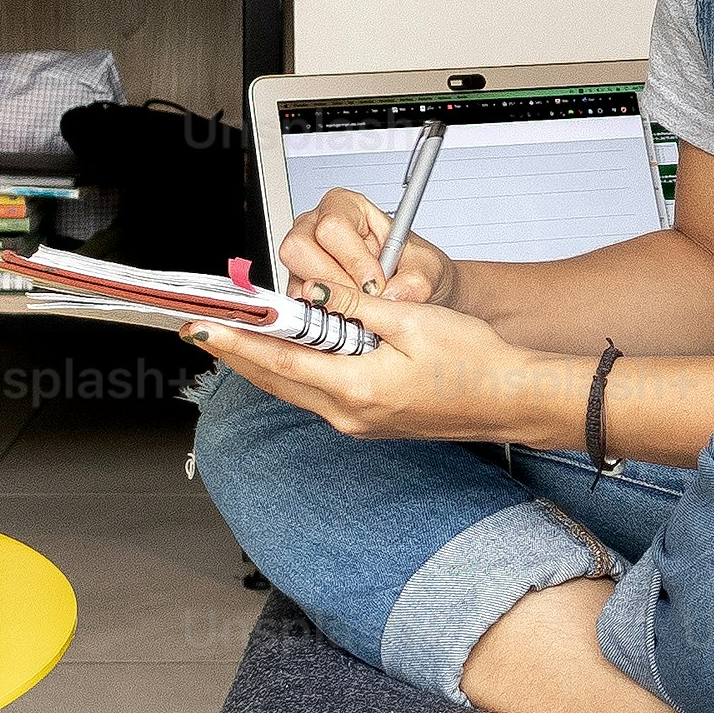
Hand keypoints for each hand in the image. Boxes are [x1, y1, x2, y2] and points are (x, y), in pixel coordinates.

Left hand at [188, 278, 539, 445]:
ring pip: (294, 389)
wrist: (510, 398)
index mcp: (357, 388)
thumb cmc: (473, 361)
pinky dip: (294, 371)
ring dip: (263, 362)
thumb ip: (353, 306)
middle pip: (276, 380)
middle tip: (202, 326)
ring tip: (234, 333)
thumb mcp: (411, 319)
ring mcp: (359, 423)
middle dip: (236, 352)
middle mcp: (350, 414)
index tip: (202, 326)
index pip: (278, 361)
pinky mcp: (370, 421)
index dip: (236, 340)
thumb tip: (311, 290)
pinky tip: (286, 351)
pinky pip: (317, 394)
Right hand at [278, 185, 454, 309]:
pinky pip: (297, 302)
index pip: (333, 226)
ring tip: (360, 308)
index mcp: (347, 207)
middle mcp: (317, 227)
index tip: (375, 283)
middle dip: (335, 281)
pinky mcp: (299, 285)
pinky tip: (349, 315)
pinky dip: (322, 314)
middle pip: (299, 247)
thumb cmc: (413, 265)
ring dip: (328, 300)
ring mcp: (304, 257)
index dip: (353, 259)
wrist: (412, 287)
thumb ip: (414, 281)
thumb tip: (391, 295)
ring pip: (296, 277)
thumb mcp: (426, 268)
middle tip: (364, 298)